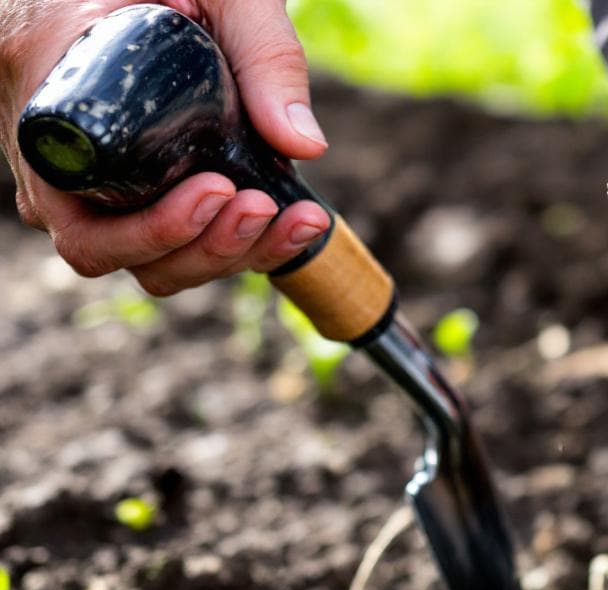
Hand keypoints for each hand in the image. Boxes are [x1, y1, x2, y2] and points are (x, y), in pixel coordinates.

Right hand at [0, 0, 330, 294]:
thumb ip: (263, 54)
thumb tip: (303, 145)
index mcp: (52, 110)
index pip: (80, 219)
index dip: (154, 228)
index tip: (218, 189)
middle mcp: (57, 169)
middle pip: (117, 253)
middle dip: (203, 246)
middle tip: (259, 205)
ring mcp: (91, 193)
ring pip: (150, 264)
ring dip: (228, 254)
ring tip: (288, 214)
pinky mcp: (138, 202)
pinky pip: (179, 250)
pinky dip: (244, 248)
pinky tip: (297, 221)